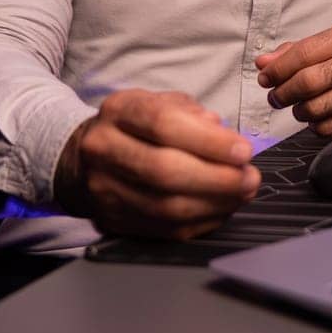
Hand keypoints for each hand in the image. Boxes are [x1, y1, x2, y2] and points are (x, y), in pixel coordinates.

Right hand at [54, 89, 259, 240]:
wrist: (80, 159)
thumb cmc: (134, 128)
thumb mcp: (158, 103)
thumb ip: (192, 114)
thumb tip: (221, 132)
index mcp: (118, 111)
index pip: (164, 124)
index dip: (209, 141)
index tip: (244, 150)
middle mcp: (103, 149)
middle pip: (164, 170)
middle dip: (217, 178)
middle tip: (250, 178)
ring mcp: (104, 189)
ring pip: (165, 207)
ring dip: (214, 204)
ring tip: (243, 194)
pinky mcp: (112, 220)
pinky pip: (164, 229)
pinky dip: (201, 222)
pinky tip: (222, 209)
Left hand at [256, 22, 331, 136]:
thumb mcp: (331, 48)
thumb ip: (295, 53)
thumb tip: (263, 64)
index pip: (304, 52)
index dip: (278, 68)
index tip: (265, 78)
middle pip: (308, 81)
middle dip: (283, 93)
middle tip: (275, 98)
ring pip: (316, 108)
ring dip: (299, 111)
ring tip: (300, 108)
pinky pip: (329, 127)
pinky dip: (316, 126)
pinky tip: (319, 118)